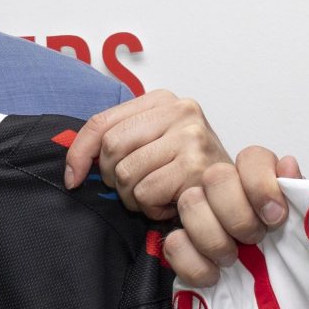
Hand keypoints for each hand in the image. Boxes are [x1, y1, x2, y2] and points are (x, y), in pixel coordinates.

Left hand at [63, 89, 231, 217]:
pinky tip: (170, 203)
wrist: (235, 194)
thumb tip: (73, 169)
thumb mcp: (153, 144)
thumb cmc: (189, 171)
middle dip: (114, 179)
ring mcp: (190, 136)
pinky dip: (152, 208)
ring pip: (126, 173)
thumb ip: (119, 140)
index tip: (73, 178)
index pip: (101, 122)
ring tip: (157, 195)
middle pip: (111, 148)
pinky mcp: (195, 165)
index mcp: (163, 100)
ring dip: (134, 197)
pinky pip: (146, 193)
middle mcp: (180, 110)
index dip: (79, 153)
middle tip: (135, 189)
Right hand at [167, 147, 302, 286]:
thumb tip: (288, 166)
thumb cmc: (283, 254)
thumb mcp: (300, 224)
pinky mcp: (178, 241)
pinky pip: (173, 243)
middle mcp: (223, 187)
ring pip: (191, 203)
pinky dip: (195, 265)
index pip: (252, 158)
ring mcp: (196, 211)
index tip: (274, 217)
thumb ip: (299, 194)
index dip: (261, 185)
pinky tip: (213, 275)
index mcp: (256, 178)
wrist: (269, 288)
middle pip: (217, 176)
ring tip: (231, 259)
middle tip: (253, 239)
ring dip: (215, 239)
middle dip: (238, 215)